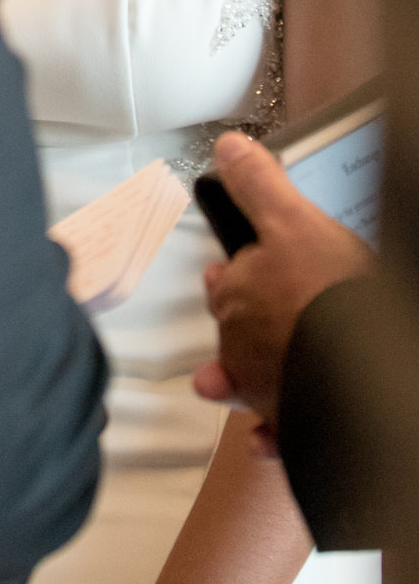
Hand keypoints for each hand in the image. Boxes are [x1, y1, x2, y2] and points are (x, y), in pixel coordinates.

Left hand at [193, 132, 372, 425]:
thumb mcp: (295, 221)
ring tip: (234, 378)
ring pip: (248, 380)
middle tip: (258, 306)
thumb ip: (259, 186)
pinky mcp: (291, 421)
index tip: (234, 267)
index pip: (225, 281)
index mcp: (235, 297)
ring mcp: (264, 387)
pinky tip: (266, 437)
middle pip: (235, 329)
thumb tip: (226, 147)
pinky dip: (269, 433)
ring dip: (241, 378)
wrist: (359, 369)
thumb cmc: (326, 293)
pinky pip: (275, 431)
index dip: (233, 271)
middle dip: (242, 318)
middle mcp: (240, 347)